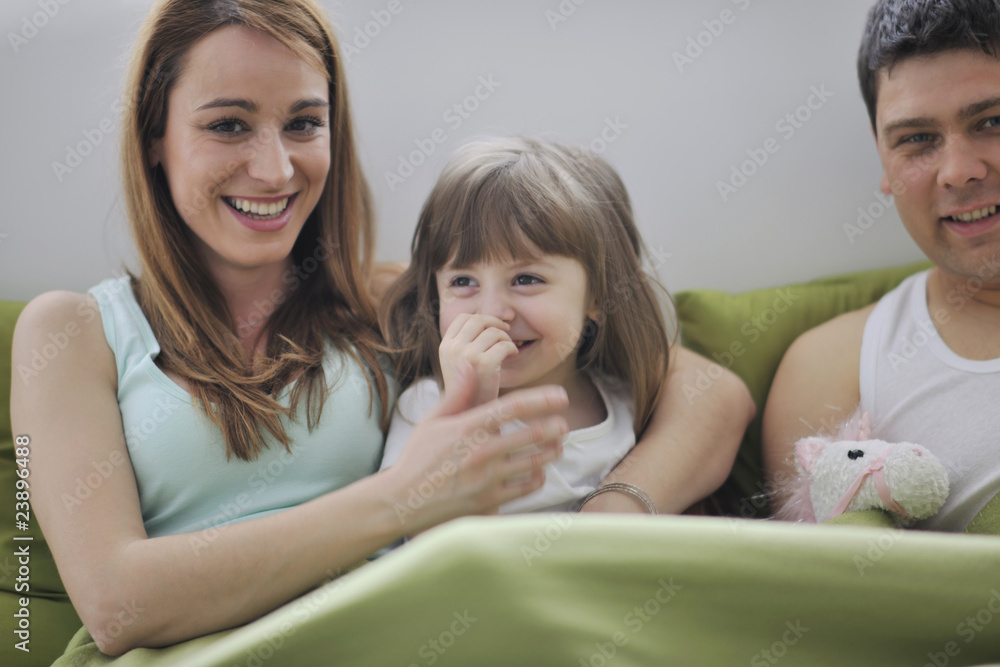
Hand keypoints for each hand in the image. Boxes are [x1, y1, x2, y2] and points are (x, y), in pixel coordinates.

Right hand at [387, 361, 566, 532]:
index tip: (561, 395)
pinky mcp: (491, 500)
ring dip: (552, 452)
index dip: (543, 399)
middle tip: (564, 424)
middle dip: (555, 427)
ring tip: (558, 445)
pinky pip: (527, 487)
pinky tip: (540, 471)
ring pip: (535, 461)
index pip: (514, 407)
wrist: (403, 500)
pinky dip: (539, 477)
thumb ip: (456, 393)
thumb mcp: (432, 421)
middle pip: (533, 434)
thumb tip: (468, 363)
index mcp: (469, 426)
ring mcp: (488, 477)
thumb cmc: (418, 456)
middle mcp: (482, 451)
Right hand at [439, 314, 518, 406]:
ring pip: (494, 332)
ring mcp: (468, 356)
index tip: (492, 327)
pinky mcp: (484, 364)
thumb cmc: (469, 389)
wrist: (471, 416)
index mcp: (445, 346)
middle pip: (479, 320)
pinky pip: (504, 345)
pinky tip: (512, 355)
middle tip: (505, 333)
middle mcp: (453, 349)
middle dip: (495, 324)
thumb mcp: (458, 363)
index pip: (463, 317)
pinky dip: (512, 348)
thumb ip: (464, 342)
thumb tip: (484, 320)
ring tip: (508, 349)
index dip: (481, 318)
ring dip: (506, 338)